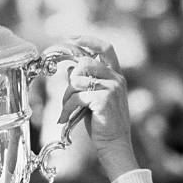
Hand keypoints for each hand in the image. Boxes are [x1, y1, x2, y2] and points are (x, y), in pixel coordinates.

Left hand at [59, 36, 138, 181]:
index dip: (88, 41)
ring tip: (67, 111)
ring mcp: (112, 87)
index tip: (72, 39)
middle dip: (70, 80)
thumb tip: (69, 68)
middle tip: (66, 98)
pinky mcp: (104, 98)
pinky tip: (65, 118)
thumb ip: (86, 83)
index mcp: (116, 76)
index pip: (105, 48)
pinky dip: (67, 108)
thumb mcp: (94, 99)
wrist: (114, 144)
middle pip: (84, 63)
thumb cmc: (102, 124)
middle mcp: (116, 78)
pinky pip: (76, 96)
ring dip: (66, 97)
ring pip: (77, 80)